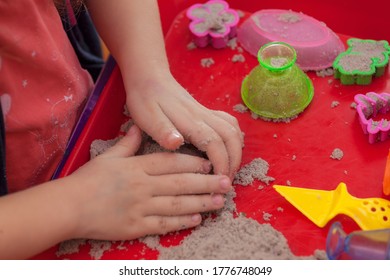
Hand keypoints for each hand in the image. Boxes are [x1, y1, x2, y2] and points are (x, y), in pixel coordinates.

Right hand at [68, 125, 232, 240]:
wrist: (69, 206)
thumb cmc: (88, 180)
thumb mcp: (109, 157)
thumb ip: (128, 143)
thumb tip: (139, 128)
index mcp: (137, 167)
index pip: (171, 163)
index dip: (193, 164)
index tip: (210, 164)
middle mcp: (142, 186)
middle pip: (180, 183)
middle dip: (206, 183)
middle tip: (226, 183)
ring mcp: (140, 207)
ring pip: (177, 204)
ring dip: (201, 202)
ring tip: (219, 201)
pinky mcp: (135, 226)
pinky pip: (163, 224)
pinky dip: (181, 222)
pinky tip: (197, 219)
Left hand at [125, 73, 242, 178]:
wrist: (149, 76)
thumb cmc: (144, 99)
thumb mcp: (146, 116)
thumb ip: (162, 130)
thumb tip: (177, 143)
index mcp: (189, 120)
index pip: (215, 143)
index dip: (221, 164)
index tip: (219, 182)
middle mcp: (203, 116)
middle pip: (231, 137)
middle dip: (233, 161)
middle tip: (225, 181)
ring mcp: (207, 113)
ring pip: (233, 130)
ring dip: (236, 151)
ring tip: (228, 170)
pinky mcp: (206, 112)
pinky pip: (230, 123)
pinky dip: (235, 138)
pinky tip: (228, 150)